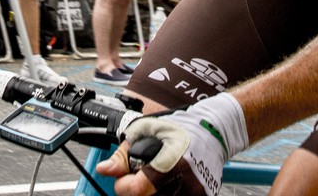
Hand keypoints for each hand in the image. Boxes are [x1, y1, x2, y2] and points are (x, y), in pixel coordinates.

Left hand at [98, 94, 245, 195]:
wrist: (213, 132)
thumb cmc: (180, 128)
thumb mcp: (146, 132)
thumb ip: (123, 155)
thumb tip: (104, 170)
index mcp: (171, 164)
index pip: (136, 190)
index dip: (124, 185)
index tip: (124, 178)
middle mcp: (184, 184)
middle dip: (136, 189)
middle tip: (141, 175)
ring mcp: (194, 194)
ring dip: (151, 192)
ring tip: (155, 176)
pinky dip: (164, 193)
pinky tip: (167, 183)